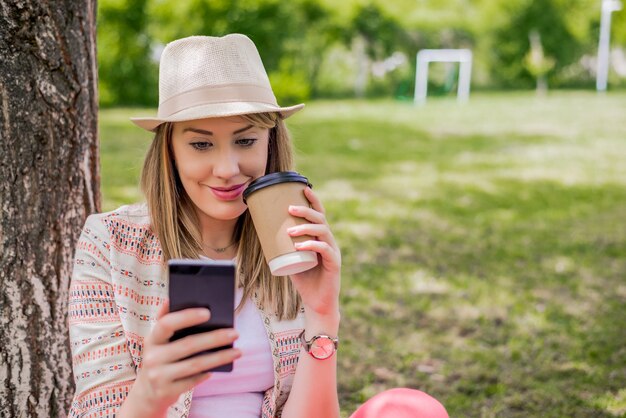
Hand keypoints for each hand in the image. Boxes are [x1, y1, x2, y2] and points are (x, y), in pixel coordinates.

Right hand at [121, 301, 240, 416]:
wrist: (146, 395)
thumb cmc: (160, 360)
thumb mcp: (158, 342)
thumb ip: (166, 322)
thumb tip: (171, 299)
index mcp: (152, 339)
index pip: (166, 323)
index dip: (186, 317)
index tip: (208, 312)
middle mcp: (152, 357)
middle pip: (188, 345)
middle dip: (214, 338)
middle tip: (234, 333)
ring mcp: (158, 376)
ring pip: (195, 364)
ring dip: (219, 357)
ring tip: (237, 352)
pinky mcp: (166, 392)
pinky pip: (193, 381)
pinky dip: (207, 373)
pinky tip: (220, 367)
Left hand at [287, 187, 340, 318]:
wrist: (318, 303)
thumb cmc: (304, 280)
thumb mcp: (291, 259)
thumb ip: (282, 247)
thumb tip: (262, 233)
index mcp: (320, 237)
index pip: (319, 214)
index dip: (313, 200)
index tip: (303, 188)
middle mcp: (329, 241)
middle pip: (321, 219)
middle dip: (306, 210)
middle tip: (290, 207)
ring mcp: (333, 252)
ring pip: (323, 231)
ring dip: (306, 228)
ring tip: (290, 229)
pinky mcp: (334, 264)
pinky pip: (324, 250)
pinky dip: (312, 245)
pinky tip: (301, 245)